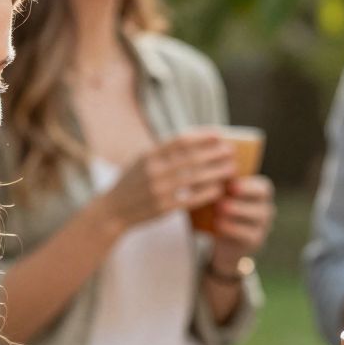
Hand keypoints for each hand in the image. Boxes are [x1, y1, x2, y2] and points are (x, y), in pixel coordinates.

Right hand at [101, 134, 239, 231]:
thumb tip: (193, 139)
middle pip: (192, 158)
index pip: (180, 140)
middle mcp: (153, 171)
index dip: (202, 136)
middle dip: (214, 153)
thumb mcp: (141, 161)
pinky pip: (191, 199)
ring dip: (216, 172)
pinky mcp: (163, 208)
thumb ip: (163, 151)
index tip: (218, 133)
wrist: (113, 211)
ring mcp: (158, 190)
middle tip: (230, 150)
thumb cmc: (132, 183)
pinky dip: (207, 193)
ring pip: (195, 178)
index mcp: (148, 155)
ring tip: (230, 168)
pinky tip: (218, 189)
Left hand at [210, 174, 274, 265]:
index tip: (231, 185)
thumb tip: (212, 169)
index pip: (263, 188)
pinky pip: (247, 234)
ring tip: (219, 208)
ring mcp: (263, 226)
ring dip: (237, 211)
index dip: (248, 186)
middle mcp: (266, 208)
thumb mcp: (222, 194)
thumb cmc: (222, 207)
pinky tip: (218, 224)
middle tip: (223, 199)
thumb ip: (221, 183)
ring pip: (257, 217)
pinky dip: (232, 229)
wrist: (225, 238)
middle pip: (262, 201)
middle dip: (243, 198)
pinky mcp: (256, 240)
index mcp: (261, 192)